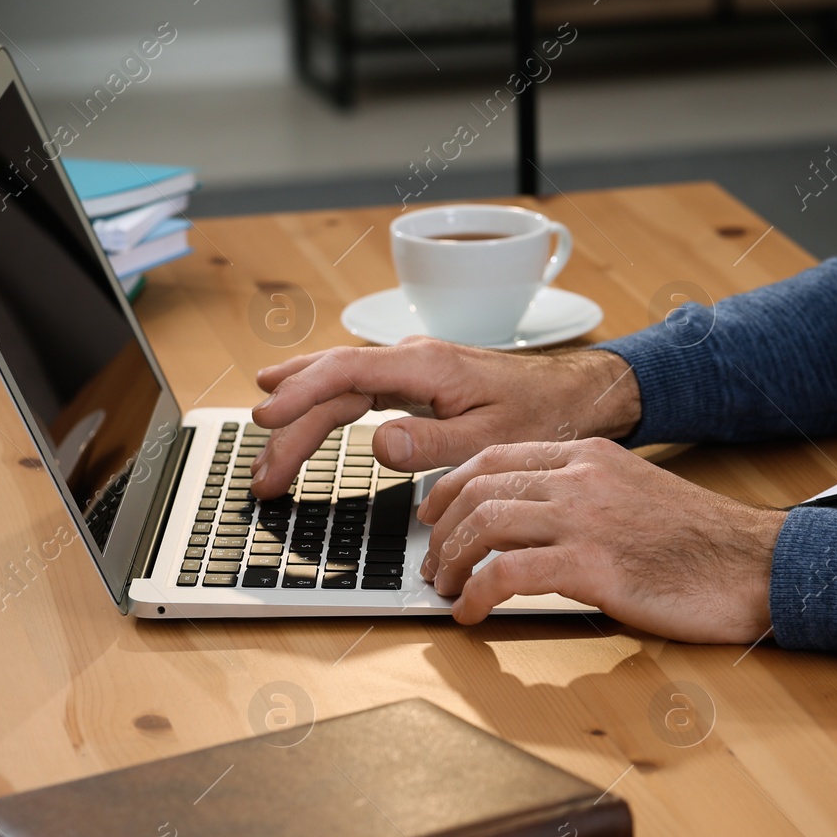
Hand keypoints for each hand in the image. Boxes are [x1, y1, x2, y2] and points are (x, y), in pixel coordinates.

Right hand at [247, 336, 640, 498]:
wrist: (575, 394)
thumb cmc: (541, 414)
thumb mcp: (491, 439)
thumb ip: (433, 442)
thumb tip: (378, 444)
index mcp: (424, 366)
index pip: (345, 374)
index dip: (300, 395)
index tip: (266, 417)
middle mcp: (409, 360)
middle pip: (331, 388)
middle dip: (290, 429)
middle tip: (261, 476)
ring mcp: (408, 369)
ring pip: (338, 388)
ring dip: (299, 418)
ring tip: (262, 450)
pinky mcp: (413, 382)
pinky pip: (354, 389)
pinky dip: (320, 401)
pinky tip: (295, 406)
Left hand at [417, 437, 788, 641]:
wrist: (755, 565)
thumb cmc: (702, 544)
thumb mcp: (635, 495)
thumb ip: (585, 496)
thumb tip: (534, 523)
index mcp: (590, 456)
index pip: (497, 457)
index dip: (453, 487)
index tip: (435, 515)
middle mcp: (581, 477)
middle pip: (480, 489)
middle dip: (443, 531)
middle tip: (434, 565)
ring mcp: (585, 518)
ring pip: (485, 524)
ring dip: (453, 562)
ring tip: (448, 591)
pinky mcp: (592, 565)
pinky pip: (508, 573)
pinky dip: (478, 595)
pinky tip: (473, 614)